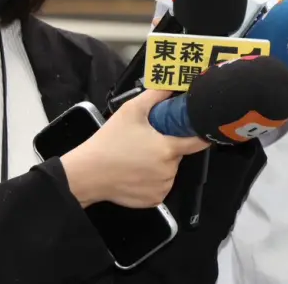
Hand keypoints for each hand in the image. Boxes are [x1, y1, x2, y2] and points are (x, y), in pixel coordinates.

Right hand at [60, 89, 209, 208]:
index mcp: (168, 149)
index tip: (195, 129)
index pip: (199, 142)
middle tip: (148, 141)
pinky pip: (160, 186)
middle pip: (179, 155)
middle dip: (168, 147)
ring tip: (138, 157)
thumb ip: (155, 96)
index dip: (199, 134)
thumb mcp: (131, 111)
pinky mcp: (154, 200)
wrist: (88, 173)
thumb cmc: (110, 141)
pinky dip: (153, 180)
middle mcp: (170, 170)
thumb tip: (172, 86)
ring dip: (161, 164)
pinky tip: (136, 173)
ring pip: (169, 171)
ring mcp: (162, 187)